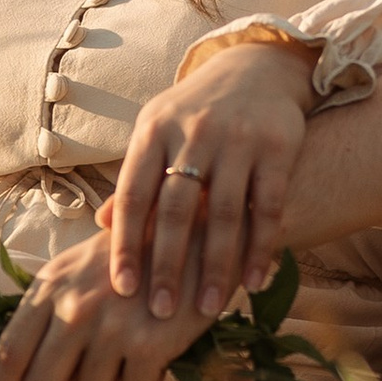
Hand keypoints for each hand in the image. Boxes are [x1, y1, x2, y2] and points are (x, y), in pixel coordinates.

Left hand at [0, 229, 215, 380]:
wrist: (199, 229)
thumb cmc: (135, 251)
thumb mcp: (80, 267)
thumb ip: (50, 308)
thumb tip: (22, 364)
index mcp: (51, 285)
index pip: (9, 352)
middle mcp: (75, 307)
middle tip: (84, 367)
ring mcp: (111, 328)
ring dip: (109, 376)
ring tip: (129, 342)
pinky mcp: (149, 345)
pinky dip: (145, 376)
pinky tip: (157, 345)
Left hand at [108, 38, 316, 320]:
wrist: (256, 68)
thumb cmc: (194, 114)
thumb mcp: (157, 133)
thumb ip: (135, 178)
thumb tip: (103, 225)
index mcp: (154, 130)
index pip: (134, 195)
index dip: (126, 244)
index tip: (121, 289)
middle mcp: (194, 132)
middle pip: (177, 209)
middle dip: (168, 265)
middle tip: (161, 312)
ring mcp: (238, 138)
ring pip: (225, 213)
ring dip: (216, 266)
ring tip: (208, 309)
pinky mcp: (279, 145)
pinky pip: (268, 206)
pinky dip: (261, 247)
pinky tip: (253, 281)